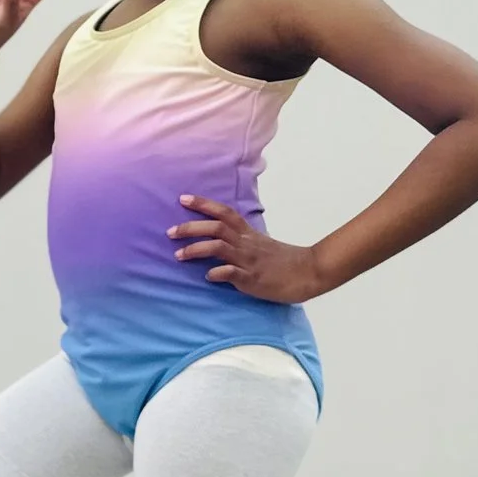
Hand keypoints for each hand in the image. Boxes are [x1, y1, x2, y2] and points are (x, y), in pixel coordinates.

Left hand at [170, 196, 328, 301]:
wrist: (308, 272)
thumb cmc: (281, 260)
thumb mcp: (259, 243)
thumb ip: (239, 239)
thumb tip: (216, 239)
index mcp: (248, 233)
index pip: (224, 213)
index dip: (203, 204)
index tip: (182, 198)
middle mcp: (246, 243)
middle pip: (215, 227)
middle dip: (190, 228)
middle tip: (169, 232)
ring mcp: (248, 260)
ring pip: (218, 247)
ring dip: (196, 249)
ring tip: (179, 256)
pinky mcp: (252, 278)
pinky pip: (231, 273)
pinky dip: (216, 273)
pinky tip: (207, 276)